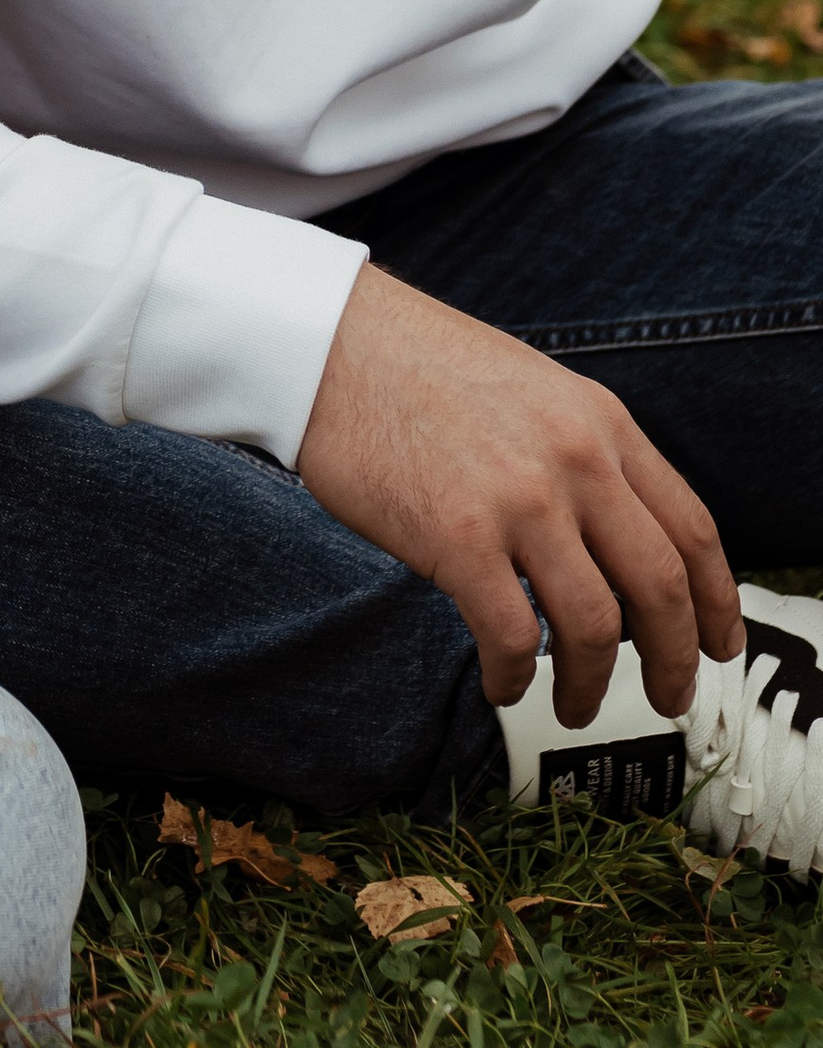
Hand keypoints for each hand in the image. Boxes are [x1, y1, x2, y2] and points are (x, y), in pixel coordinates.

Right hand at [294, 263, 740, 722]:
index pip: (691, 530)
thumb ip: (583, 456)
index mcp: (601, 424)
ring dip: (590, 683)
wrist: (329, 343)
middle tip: (666, 696)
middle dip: (672, 660)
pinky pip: (510, 635)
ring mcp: (520, 500)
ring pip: (595, 625)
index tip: (718, 643)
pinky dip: (513, 676)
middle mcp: (576, 460)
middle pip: (660, 588)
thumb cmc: (417, 367)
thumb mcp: (534, 391)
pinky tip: (503, 683)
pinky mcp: (457, 537)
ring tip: (572, 704)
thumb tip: (612, 543)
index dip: (717, 601)